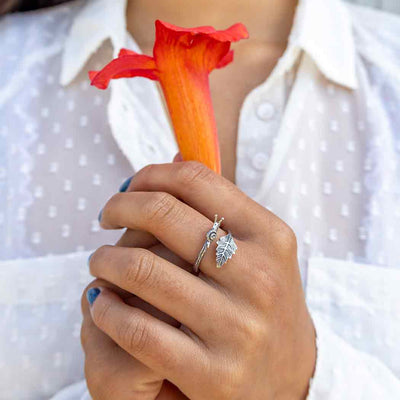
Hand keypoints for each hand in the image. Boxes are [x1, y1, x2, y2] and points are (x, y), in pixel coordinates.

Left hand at [87, 161, 315, 399]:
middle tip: (106, 217)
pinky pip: (137, 329)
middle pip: (164, 214)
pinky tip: (102, 303)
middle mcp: (258, 277)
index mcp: (270, 236)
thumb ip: (221, 206)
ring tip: (100, 261)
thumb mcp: (261, 249)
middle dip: (119, 207)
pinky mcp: (213, 373)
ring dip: (105, 259)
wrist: (289, 377)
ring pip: (143, 269)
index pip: (196, 180)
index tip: (130, 187)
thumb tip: (175, 155)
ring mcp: (237, 326)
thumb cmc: (264, 302)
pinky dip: (106, 309)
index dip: (151, 174)